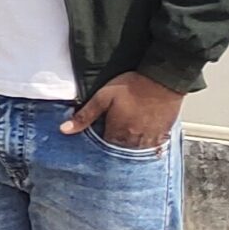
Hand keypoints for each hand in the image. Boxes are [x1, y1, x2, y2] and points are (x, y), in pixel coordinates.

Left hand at [63, 72, 183, 151]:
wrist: (161, 80)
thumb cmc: (131, 86)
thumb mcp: (103, 97)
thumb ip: (85, 115)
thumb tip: (65, 129)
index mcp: (117, 132)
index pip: (105, 144)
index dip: (101, 135)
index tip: (102, 126)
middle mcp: (134, 140)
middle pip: (121, 148)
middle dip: (116, 140)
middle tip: (118, 124)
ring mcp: (151, 139)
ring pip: (137, 149)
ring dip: (132, 142)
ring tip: (130, 127)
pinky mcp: (163, 134)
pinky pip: (154, 146)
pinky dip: (148, 142)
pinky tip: (145, 131)